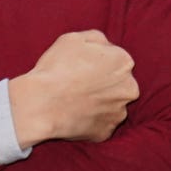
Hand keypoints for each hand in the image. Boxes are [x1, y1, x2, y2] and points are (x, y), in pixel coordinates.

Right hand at [7, 31, 137, 144]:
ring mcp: (119, 113)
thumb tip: (106, 47)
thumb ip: (97, 39)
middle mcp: (128, 89)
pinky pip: (100, 124)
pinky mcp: (106, 132)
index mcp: (124, 62)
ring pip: (112, 105)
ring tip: (75, 101)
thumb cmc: (57, 68)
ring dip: (99, 103)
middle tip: (80, 85)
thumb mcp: (74, 38)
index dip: (99, 64)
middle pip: (119, 84)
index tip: (83, 68)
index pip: (117, 61)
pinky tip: (75, 114)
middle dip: (104, 84)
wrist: (41, 104)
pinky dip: (90, 120)